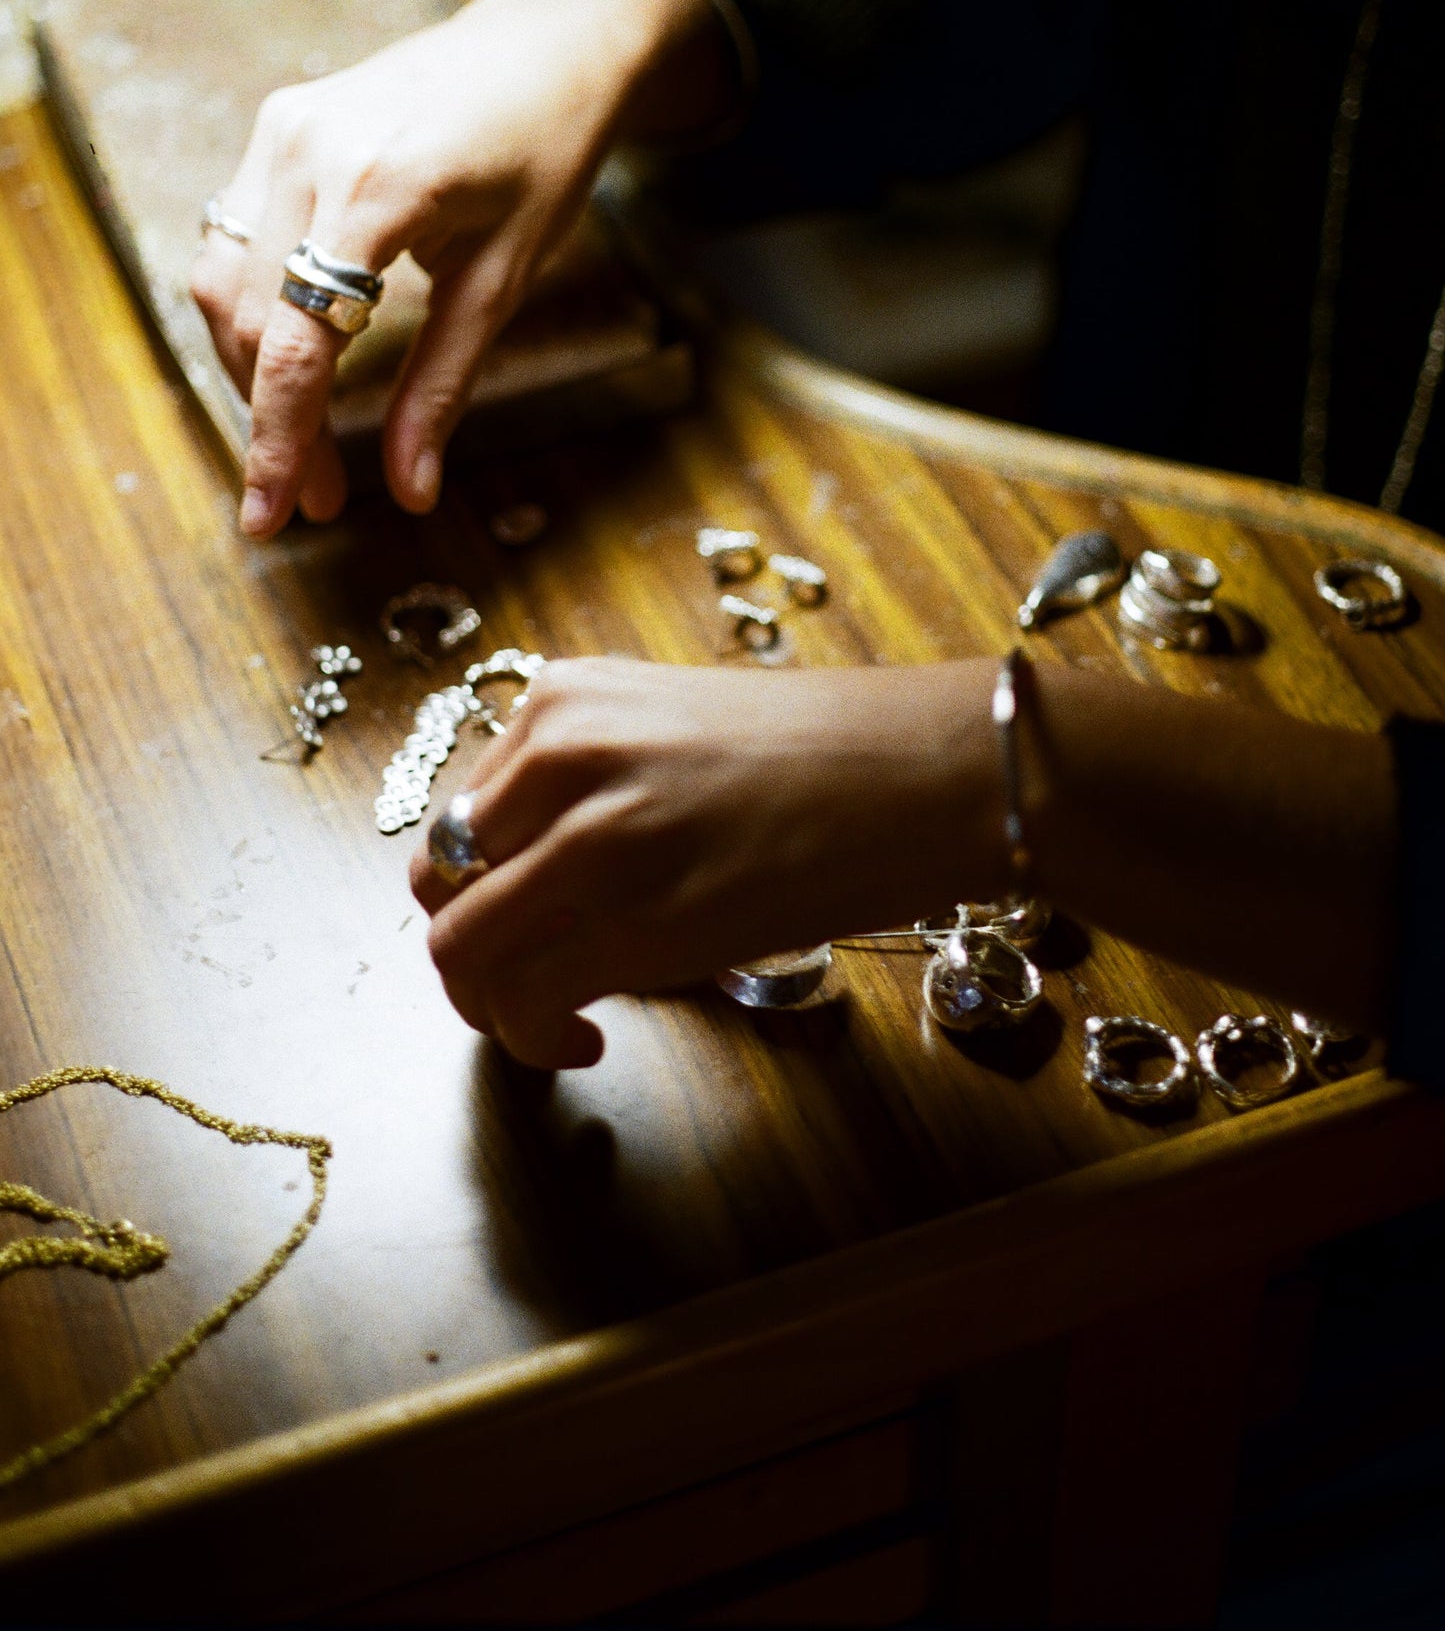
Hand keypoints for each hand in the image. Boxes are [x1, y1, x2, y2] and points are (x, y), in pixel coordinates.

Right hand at [191, 0, 731, 538]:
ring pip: (223, 281)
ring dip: (252, 372)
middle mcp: (310, 150)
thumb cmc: (544, 155)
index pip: (295, 341)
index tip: (274, 516)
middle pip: (245, 319)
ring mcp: (283, 129)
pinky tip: (295, 362)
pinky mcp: (278, 123)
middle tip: (314, 496)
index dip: (278, 440)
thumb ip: (445, 384)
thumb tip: (410, 491)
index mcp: (379, 188)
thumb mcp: (507, 278)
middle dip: (270, 420)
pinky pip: (235, 236)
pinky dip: (252, 311)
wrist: (546, 47)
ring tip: (305, 444)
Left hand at [409, 656, 999, 1067]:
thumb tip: (539, 870)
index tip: (527, 921)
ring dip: (489, 1007)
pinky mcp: (636, 921)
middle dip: (469, 949)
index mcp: (562, 696)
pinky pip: (523, 1000)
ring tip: (553, 1022)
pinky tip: (587, 1038)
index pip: (458, 811)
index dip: (479, 885)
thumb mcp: (676, 726)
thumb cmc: (832, 753)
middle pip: (437, 881)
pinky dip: (531, 1037)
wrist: (934, 769)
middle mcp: (559, 751)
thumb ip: (593, 777)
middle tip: (525, 983)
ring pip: (461, 947)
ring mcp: (592, 835)